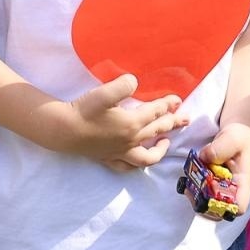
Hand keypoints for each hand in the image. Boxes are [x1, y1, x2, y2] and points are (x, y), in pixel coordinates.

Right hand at [52, 74, 189, 168]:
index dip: (168, 105)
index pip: (156, 112)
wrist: (64, 130)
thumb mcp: (105, 92)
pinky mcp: (108, 159)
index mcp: (132, 123)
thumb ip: (124, 85)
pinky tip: (138, 163)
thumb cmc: (85, 110)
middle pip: (157, 131)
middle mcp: (130, 140)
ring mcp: (120, 152)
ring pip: (147, 156)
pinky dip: (136, 166)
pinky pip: (126, 167)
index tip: (178, 99)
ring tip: (167, 143)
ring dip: (160, 149)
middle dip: (173, 123)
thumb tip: (135, 82)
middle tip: (185, 119)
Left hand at [197, 122, 249, 212]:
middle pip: (219, 209)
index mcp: (242, 182)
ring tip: (188, 182)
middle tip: (192, 190)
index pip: (239, 207)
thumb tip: (203, 158)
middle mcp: (232, 188)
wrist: (238, 128)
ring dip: (196, 195)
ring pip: (208, 202)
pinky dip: (193, 185)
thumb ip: (220, 149)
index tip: (210, 196)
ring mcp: (221, 185)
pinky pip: (201, 190)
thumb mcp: (233, 138)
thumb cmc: (241, 135)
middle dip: (204, 203)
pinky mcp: (211, 179)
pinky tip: (189, 175)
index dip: (225, 208)